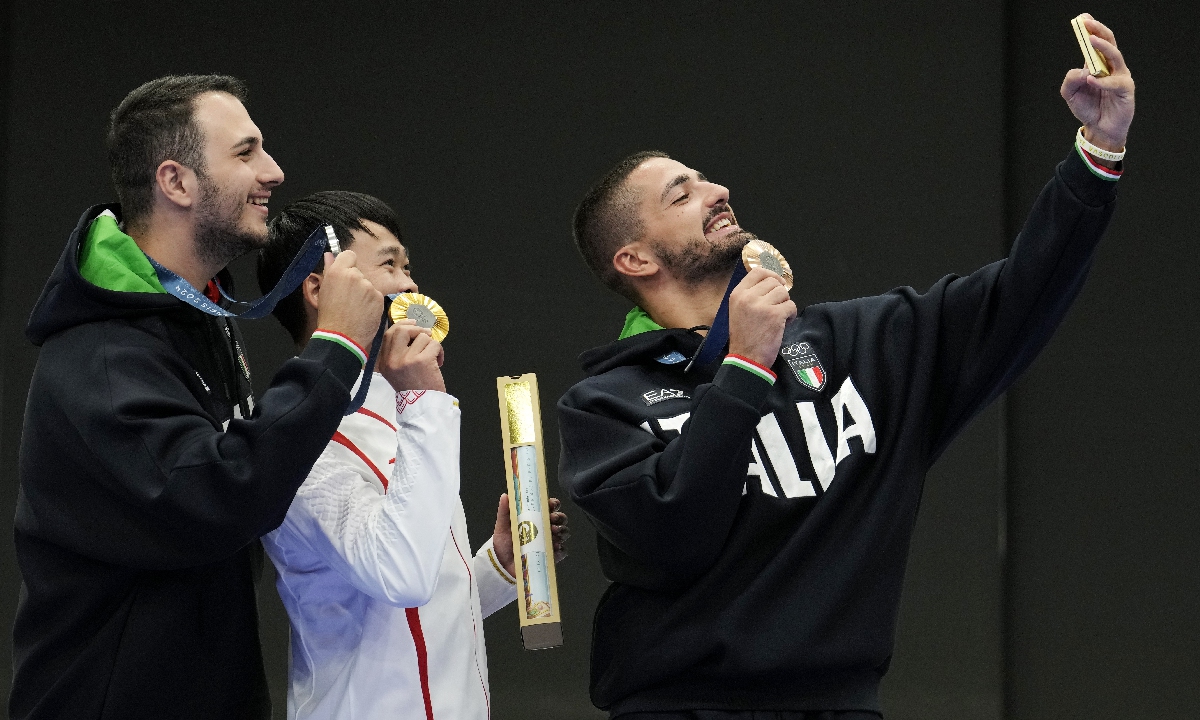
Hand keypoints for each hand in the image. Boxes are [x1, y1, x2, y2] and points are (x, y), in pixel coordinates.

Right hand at [313, 251, 383, 350]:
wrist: (342, 337)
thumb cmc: (329, 316)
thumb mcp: (324, 291)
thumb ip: (329, 269)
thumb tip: (329, 255)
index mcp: (338, 271)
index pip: (349, 255)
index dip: (348, 264)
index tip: (345, 275)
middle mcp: (355, 276)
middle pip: (358, 272)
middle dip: (355, 282)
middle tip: (347, 298)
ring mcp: (368, 286)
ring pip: (368, 284)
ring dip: (364, 293)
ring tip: (354, 308)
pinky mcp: (378, 297)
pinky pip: (375, 296)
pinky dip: (371, 303)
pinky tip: (363, 313)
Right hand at [377, 320, 444, 391]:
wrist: (423, 406)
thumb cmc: (413, 389)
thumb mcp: (396, 372)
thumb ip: (398, 353)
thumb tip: (411, 329)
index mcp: (384, 362)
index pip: (389, 334)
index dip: (402, 325)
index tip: (413, 323)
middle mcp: (393, 359)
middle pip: (402, 330)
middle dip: (417, 329)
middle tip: (426, 335)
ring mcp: (407, 359)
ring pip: (422, 337)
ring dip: (431, 345)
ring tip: (432, 358)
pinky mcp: (423, 360)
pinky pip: (434, 344)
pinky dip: (440, 352)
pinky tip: (438, 362)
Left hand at [492, 495, 569, 575]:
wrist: (502, 564)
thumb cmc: (504, 542)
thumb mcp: (502, 525)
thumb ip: (504, 511)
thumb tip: (505, 496)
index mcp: (535, 518)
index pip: (549, 507)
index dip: (553, 504)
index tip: (551, 505)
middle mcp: (545, 528)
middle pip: (560, 519)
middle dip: (560, 517)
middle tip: (552, 520)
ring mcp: (549, 542)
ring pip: (564, 533)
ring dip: (562, 531)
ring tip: (554, 533)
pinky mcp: (551, 556)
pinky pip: (562, 552)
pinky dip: (561, 549)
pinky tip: (555, 547)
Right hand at [727, 267, 796, 367]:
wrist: (746, 358)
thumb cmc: (744, 337)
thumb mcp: (738, 310)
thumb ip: (751, 295)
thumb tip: (773, 282)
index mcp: (737, 294)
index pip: (757, 272)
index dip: (771, 275)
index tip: (777, 283)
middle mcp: (748, 297)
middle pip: (773, 282)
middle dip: (779, 294)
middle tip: (776, 307)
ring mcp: (762, 305)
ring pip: (784, 293)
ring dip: (785, 304)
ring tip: (779, 317)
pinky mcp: (775, 315)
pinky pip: (791, 306)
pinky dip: (791, 315)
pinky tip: (784, 323)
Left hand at [1061, 15, 1134, 152]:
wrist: (1099, 129)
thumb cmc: (1088, 108)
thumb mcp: (1070, 94)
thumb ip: (1071, 79)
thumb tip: (1084, 70)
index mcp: (1098, 64)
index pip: (1097, 42)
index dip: (1092, 29)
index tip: (1082, 18)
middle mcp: (1112, 67)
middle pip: (1109, 43)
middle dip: (1098, 31)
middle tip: (1087, 23)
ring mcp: (1121, 76)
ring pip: (1115, 56)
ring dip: (1102, 48)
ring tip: (1090, 41)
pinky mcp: (1126, 90)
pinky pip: (1115, 82)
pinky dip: (1102, 81)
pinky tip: (1090, 80)